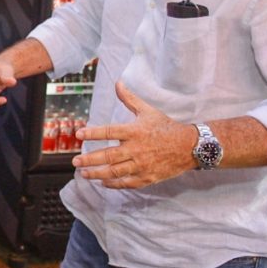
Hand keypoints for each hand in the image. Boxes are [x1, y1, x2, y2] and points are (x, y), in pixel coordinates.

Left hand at [72, 81, 196, 188]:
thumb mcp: (148, 111)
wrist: (190, 146)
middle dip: (90, 159)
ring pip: (115, 172)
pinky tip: (103, 182)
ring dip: (97, 173)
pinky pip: (127, 183)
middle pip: (108, 156)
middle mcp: (137, 149)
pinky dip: (114, 184)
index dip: (93, 133)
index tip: (79, 134)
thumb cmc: (166, 127)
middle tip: (75, 160)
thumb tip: (118, 83)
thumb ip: (130, 99)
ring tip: (83, 173)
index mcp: (135, 131)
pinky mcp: (148, 177)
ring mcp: (142, 165)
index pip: (109, 131)